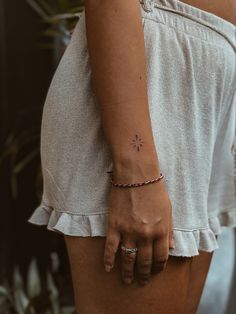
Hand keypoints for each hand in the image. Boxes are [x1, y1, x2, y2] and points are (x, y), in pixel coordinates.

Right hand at [103, 171, 174, 285]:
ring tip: (127, 280)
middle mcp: (146, 234)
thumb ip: (169, 230)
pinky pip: (111, 247)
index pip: (161, 257)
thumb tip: (172, 247)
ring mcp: (129, 231)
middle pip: (145, 261)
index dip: (158, 268)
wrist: (136, 174)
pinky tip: (108, 269)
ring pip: (128, 258)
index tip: (155, 273)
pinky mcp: (114, 225)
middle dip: (144, 274)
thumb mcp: (168, 210)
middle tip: (141, 282)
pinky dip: (108, 259)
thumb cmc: (154, 189)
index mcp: (161, 230)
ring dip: (128, 272)